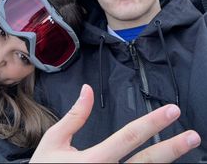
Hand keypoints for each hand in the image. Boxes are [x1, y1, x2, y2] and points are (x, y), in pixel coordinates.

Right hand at [30, 84, 200, 162]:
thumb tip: (87, 90)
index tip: (171, 111)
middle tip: (192, 136)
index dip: (152, 122)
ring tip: (184, 150)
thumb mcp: (54, 141)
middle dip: (172, 148)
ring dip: (166, 163)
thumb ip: (75, 116)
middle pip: (147, 162)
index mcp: (94, 159)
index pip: (129, 136)